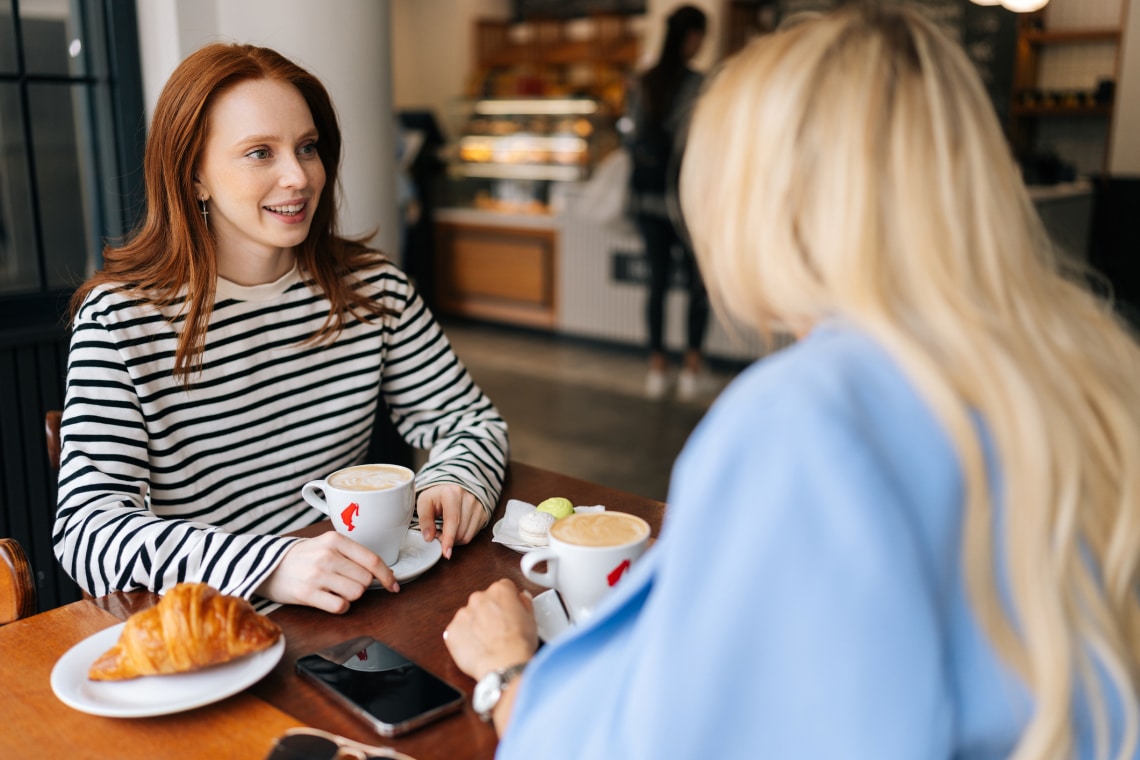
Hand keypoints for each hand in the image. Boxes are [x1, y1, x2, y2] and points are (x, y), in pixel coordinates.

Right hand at [255, 532, 397, 612]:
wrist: (266, 566)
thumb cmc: (301, 557)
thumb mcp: (325, 544)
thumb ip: (351, 553)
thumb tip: (381, 571)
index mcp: (335, 540)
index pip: (372, 559)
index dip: (387, 575)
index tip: (393, 585)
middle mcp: (327, 556)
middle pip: (366, 579)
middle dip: (362, 585)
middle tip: (346, 583)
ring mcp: (317, 575)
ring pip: (356, 593)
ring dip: (351, 596)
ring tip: (336, 590)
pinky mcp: (307, 594)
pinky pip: (340, 606)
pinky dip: (341, 606)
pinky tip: (330, 600)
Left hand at [416, 484, 487, 558]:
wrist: (451, 489)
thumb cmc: (436, 496)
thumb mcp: (424, 503)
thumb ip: (425, 520)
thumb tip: (429, 538)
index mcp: (452, 493)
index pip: (452, 520)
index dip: (448, 539)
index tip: (445, 552)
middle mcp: (469, 498)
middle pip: (460, 531)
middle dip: (447, 539)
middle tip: (437, 533)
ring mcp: (478, 506)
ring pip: (467, 535)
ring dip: (454, 539)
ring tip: (445, 530)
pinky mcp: (483, 514)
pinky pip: (472, 534)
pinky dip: (462, 537)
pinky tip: (455, 529)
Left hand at [444, 579, 537, 681]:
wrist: (504, 664)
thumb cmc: (518, 644)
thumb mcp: (532, 619)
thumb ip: (524, 603)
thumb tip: (521, 598)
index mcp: (499, 591)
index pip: (503, 588)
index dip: (507, 601)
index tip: (508, 611)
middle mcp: (479, 598)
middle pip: (483, 601)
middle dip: (489, 612)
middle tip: (499, 630)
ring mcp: (463, 614)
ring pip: (469, 616)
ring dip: (475, 625)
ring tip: (488, 642)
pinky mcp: (452, 631)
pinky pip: (457, 632)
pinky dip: (464, 639)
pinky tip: (477, 648)